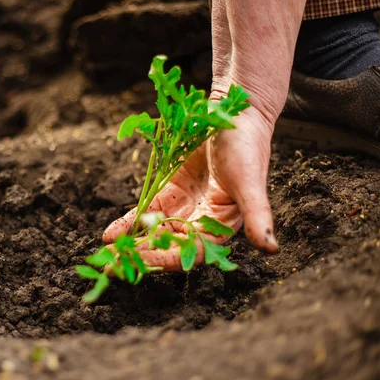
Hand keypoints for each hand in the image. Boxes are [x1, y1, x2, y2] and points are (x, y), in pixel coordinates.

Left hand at [103, 103, 277, 270]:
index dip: (166, 260)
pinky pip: (147, 211)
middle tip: (113, 268)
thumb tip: (272, 248)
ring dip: (132, 244)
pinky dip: (129, 223)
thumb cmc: (248, 146)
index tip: (141, 264)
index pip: (191, 252)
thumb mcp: (250, 182)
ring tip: (107, 254)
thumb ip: (259, 216)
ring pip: (154, 231)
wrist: (234, 111)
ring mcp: (184, 206)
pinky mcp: (170, 191)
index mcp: (222, 226)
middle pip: (168, 246)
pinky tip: (110, 234)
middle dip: (142, 256)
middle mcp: (202, 221)